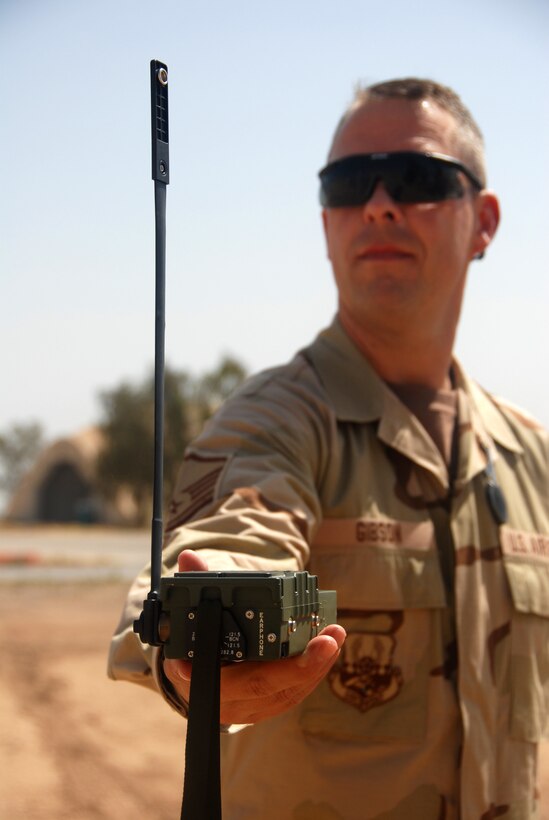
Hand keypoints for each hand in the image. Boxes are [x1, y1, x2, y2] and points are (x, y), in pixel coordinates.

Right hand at [163, 550, 345, 724]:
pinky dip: (316, 670)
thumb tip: (189, 558)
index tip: (245, 661)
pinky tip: (331, 647)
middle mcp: (226, 699)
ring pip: (286, 692)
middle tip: (326, 641)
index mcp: (199, 680)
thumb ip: (194, 586)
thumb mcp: (190, 618)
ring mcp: (251, 707)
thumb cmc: (200, 643)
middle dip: (298, 666)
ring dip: (316, 665)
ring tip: (335, 636)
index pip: (214, 681)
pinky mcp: (272, 704)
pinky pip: (296, 691)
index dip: (233, 676)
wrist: (203, 678)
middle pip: (262, 687)